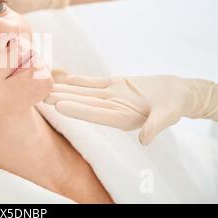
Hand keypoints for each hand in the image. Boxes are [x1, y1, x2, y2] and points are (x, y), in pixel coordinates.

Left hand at [44, 74, 217, 144]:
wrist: (177, 93)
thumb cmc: (174, 106)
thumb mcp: (168, 115)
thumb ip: (156, 126)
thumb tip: (146, 140)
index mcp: (122, 118)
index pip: (95, 114)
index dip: (77, 109)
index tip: (58, 105)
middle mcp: (112, 108)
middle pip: (83, 103)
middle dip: (62, 99)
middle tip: (40, 95)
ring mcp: (111, 96)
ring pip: (84, 92)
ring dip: (65, 89)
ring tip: (46, 86)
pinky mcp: (114, 85)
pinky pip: (94, 82)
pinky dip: (80, 80)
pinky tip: (65, 77)